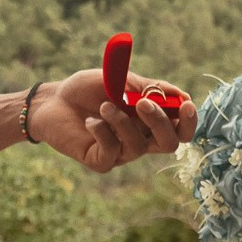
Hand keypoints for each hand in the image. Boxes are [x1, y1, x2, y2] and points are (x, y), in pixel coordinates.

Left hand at [33, 69, 198, 173]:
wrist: (53, 99)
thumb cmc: (88, 88)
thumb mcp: (121, 80)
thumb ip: (149, 88)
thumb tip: (182, 95)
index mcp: (150, 119)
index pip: (180, 128)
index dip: (189, 121)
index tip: (185, 105)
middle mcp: (140, 138)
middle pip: (168, 143)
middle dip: (160, 123)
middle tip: (141, 103)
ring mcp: (121, 152)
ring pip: (139, 146)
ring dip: (122, 122)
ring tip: (103, 105)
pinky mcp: (101, 161)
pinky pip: (111, 152)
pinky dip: (103, 132)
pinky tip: (91, 121)